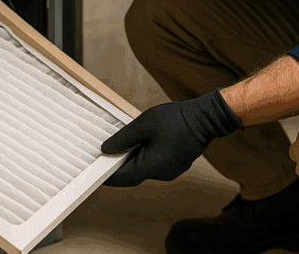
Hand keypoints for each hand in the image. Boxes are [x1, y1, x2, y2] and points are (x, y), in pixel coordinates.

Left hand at [101, 89, 242, 186]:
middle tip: (103, 155)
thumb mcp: (144, 124)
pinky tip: (139, 143)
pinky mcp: (175, 165)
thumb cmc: (176, 119)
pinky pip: (154, 165)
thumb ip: (123, 138)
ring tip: (120, 145)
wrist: (205, 119)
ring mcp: (170, 171)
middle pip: (132, 175)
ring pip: (144, 169)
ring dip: (131, 160)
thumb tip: (105, 149)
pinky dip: (144, 157)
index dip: (106, 175)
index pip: (122, 178)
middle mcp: (161, 174)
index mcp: (152, 166)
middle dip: (118, 166)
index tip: (93, 171)